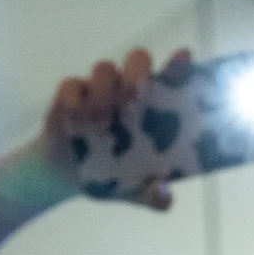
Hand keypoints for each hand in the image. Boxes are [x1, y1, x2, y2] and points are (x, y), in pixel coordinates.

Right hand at [39, 48, 187, 209]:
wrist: (68, 178)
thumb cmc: (110, 175)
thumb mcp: (133, 191)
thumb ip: (151, 196)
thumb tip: (163, 196)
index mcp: (151, 107)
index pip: (170, 78)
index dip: (178, 67)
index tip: (184, 58)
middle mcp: (126, 90)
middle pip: (137, 61)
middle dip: (139, 71)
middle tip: (137, 95)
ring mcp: (97, 90)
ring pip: (105, 70)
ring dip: (105, 91)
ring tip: (102, 124)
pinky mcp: (69, 95)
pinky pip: (71, 86)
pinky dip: (73, 98)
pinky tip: (74, 118)